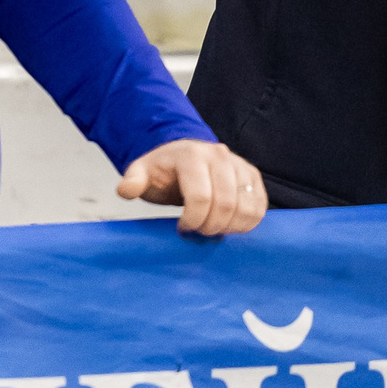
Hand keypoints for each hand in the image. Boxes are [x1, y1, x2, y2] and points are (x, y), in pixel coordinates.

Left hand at [117, 139, 267, 236]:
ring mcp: (240, 165)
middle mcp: (220, 156)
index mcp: (192, 156)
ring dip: (230, 226)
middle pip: (226, 205)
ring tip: (213, 228)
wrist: (184, 156)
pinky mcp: (253, 176)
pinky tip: (229, 224)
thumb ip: (133, 181)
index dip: (193, 220)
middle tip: (198, 231)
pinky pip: (259, 206)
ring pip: (246, 207)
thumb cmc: (163, 171)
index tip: (182, 228)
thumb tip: (127, 190)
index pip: (201, 197)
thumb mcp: (142, 172)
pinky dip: (247, 222)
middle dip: (211, 226)